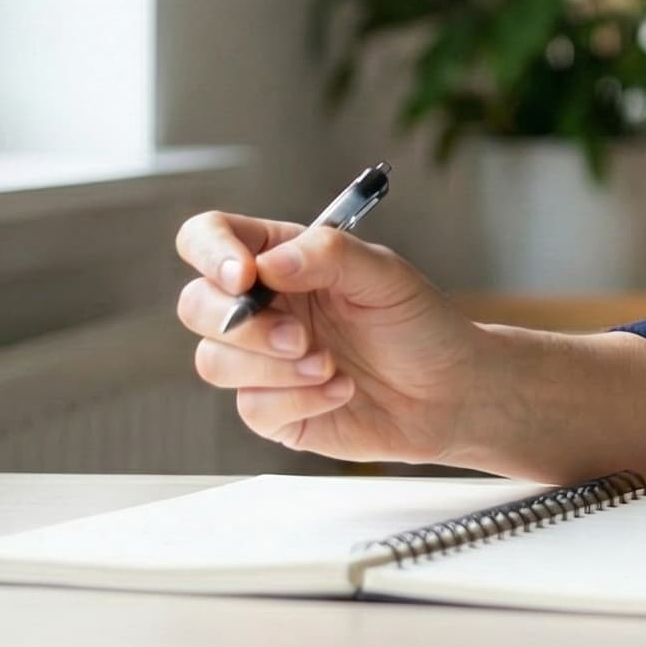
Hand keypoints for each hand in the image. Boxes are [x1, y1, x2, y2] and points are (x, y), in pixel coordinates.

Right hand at [173, 209, 484, 465]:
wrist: (449, 392)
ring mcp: (261, 359)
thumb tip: (268, 262)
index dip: (211, 253)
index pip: (210, 238)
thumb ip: (329, 255)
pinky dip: (300, 400)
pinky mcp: (272, 408)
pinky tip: (341, 390)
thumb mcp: (386, 276)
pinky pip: (252, 406)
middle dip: (243, 325)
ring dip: (274, 368)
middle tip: (300, 338)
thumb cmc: (420, 324)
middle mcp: (263, 306)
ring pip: (214, 360)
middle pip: (196, 305)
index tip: (244, 276)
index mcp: (282, 259)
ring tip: (332, 365)